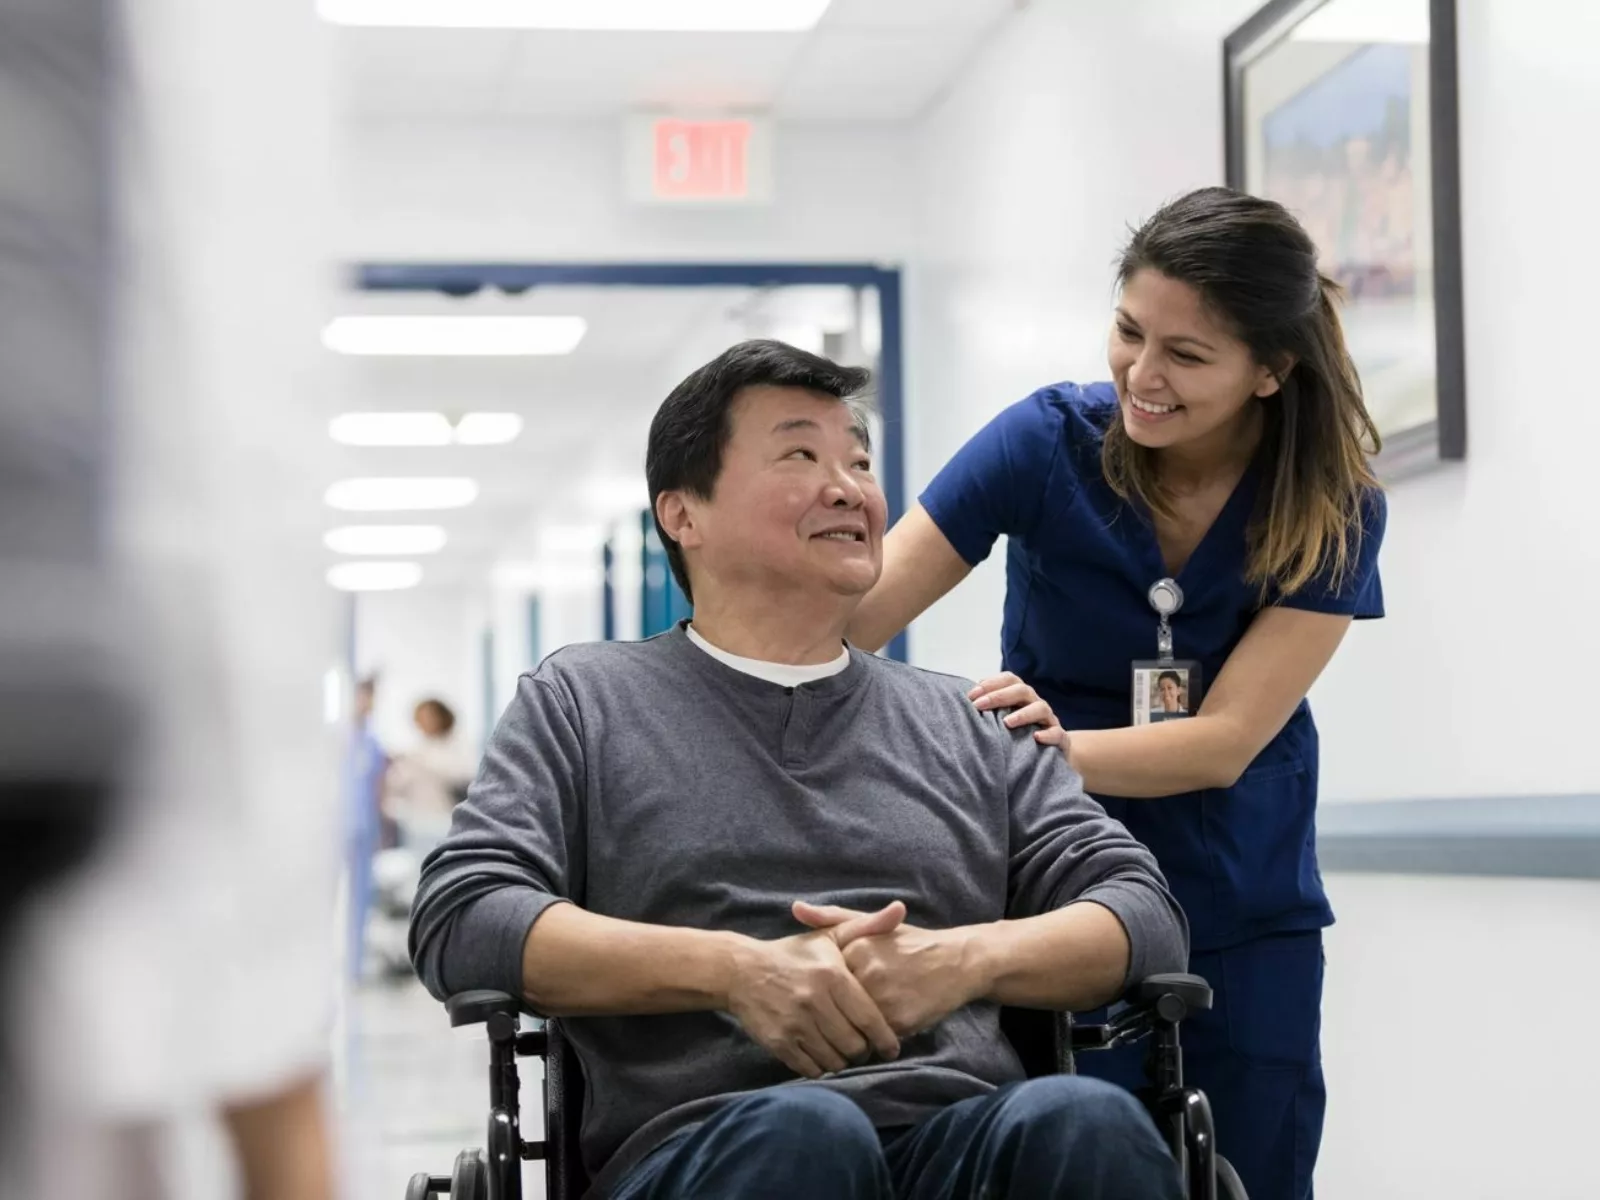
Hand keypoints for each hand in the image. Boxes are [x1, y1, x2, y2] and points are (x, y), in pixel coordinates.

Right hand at [725, 902, 904, 1078]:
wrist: (741, 970)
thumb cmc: (794, 955)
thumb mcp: (830, 936)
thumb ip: (869, 925)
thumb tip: (901, 908)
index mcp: (832, 976)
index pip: (870, 1020)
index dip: (885, 1040)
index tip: (891, 1047)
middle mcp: (815, 1001)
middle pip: (854, 1045)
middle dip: (863, 1050)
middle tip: (862, 1046)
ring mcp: (795, 1024)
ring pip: (834, 1061)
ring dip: (842, 1060)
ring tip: (841, 1049)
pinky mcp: (778, 1042)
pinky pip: (811, 1069)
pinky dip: (820, 1066)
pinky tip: (820, 1053)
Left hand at [792, 901, 982, 1037]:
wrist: (956, 961)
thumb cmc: (910, 943)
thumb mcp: (872, 925)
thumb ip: (832, 917)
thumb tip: (795, 907)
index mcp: (857, 947)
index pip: (825, 979)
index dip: (830, 988)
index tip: (836, 990)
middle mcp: (867, 972)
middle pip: (836, 1004)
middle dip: (838, 1012)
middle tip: (845, 1013)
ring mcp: (883, 997)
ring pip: (852, 1025)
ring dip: (853, 1030)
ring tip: (860, 1025)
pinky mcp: (898, 1021)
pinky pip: (873, 1039)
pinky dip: (874, 1039)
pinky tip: (881, 1030)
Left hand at [969, 673, 1071, 756]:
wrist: (1052, 751)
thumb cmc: (1020, 732)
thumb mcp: (1004, 717)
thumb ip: (989, 708)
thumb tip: (963, 701)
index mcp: (1022, 695)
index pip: (1009, 679)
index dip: (990, 683)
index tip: (971, 695)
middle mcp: (1035, 703)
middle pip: (1022, 690)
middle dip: (999, 696)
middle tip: (979, 706)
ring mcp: (1049, 720)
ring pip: (1041, 708)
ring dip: (1023, 714)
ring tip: (1006, 723)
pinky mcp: (1060, 738)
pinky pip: (1057, 733)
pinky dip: (1048, 734)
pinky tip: (1036, 737)